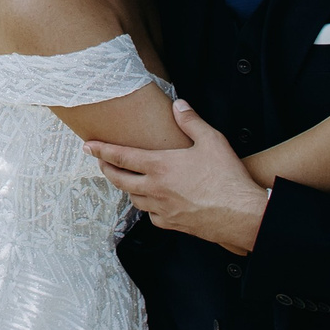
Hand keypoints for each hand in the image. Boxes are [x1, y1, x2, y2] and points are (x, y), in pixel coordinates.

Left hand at [87, 100, 269, 253]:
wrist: (241, 215)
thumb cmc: (227, 179)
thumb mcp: (212, 141)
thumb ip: (191, 121)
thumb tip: (178, 105)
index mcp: (160, 166)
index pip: (121, 157)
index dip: (101, 150)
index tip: (88, 146)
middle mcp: (156, 189)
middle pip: (119, 180)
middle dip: (106, 169)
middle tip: (100, 162)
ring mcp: (162, 209)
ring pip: (134, 199)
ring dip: (126, 188)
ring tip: (125, 179)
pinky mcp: (172, 224)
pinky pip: (151, 216)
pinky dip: (147, 207)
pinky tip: (152, 202)